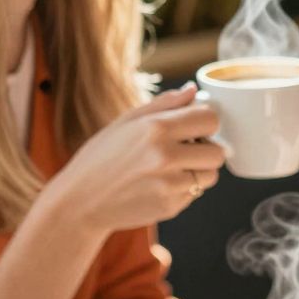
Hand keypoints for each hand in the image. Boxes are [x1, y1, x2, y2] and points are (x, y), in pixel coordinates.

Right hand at [52, 85, 225, 236]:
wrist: (80, 201)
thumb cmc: (101, 158)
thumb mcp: (125, 122)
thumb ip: (164, 104)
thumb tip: (195, 91)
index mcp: (156, 129)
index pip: (210, 119)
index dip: (205, 122)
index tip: (195, 127)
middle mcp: (166, 157)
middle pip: (218, 152)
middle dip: (206, 149)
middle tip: (185, 150)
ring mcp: (170, 185)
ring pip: (211, 176)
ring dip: (198, 171)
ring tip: (171, 168)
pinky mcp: (171, 207)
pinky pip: (195, 194)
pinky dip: (184, 189)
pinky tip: (159, 185)